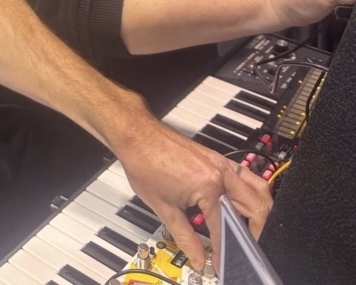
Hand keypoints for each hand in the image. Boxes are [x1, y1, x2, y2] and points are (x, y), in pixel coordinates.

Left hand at [118, 112, 271, 269]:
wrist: (137, 135)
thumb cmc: (145, 163)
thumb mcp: (164, 208)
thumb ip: (185, 237)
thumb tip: (198, 258)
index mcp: (209, 186)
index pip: (225, 228)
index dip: (224, 251)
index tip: (222, 262)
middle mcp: (221, 172)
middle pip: (257, 206)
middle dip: (256, 233)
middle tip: (247, 250)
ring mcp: (221, 162)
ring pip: (258, 188)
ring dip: (260, 211)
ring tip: (250, 231)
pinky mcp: (217, 158)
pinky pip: (246, 176)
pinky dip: (251, 193)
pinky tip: (241, 206)